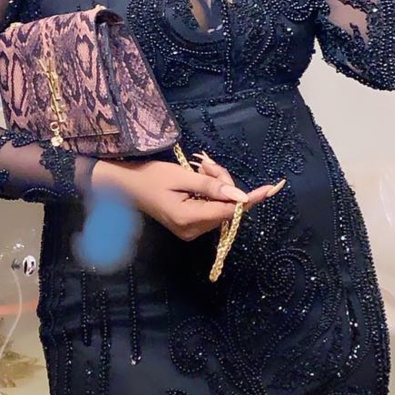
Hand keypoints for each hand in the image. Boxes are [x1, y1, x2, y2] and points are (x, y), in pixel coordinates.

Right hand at [91, 156, 282, 242]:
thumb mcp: (180, 176)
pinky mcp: (190, 227)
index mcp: (189, 220)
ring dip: (217, 185)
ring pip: (221, 207)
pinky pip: (212, 209)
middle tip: (207, 163)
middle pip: (226, 208)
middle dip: (224, 182)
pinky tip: (198, 177)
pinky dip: (211, 192)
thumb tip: (240, 196)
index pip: (229, 210)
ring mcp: (191, 231)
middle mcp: (192, 231)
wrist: (123, 187)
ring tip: (199, 167)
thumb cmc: (148, 177)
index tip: (271, 189)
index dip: (250, 198)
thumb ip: (211, 186)